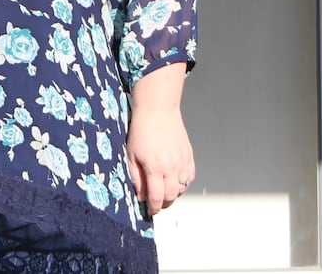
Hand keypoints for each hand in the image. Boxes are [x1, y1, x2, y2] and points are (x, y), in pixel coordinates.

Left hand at [125, 101, 195, 217]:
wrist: (158, 110)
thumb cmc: (141, 130)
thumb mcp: (131, 154)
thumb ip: (136, 177)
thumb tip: (141, 196)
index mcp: (155, 167)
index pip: (157, 197)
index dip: (153, 208)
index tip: (150, 211)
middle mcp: (172, 167)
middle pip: (171, 196)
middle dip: (163, 204)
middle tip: (156, 204)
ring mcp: (182, 161)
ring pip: (182, 188)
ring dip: (173, 194)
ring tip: (164, 192)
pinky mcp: (189, 155)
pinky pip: (190, 177)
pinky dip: (183, 183)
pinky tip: (175, 181)